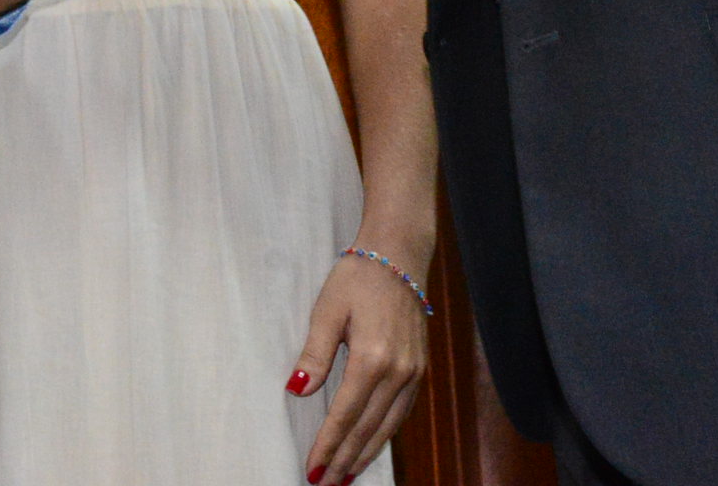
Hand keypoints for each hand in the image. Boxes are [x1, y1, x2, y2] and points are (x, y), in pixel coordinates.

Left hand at [291, 247, 430, 483]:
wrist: (399, 255)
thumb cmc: (357, 279)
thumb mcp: (327, 311)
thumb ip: (314, 354)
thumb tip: (298, 390)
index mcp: (372, 358)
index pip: (346, 414)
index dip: (329, 444)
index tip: (313, 468)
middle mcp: (398, 372)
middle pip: (368, 428)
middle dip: (345, 459)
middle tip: (325, 483)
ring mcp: (413, 373)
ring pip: (388, 427)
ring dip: (366, 454)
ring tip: (346, 476)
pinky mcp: (419, 370)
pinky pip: (401, 414)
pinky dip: (384, 436)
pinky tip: (371, 447)